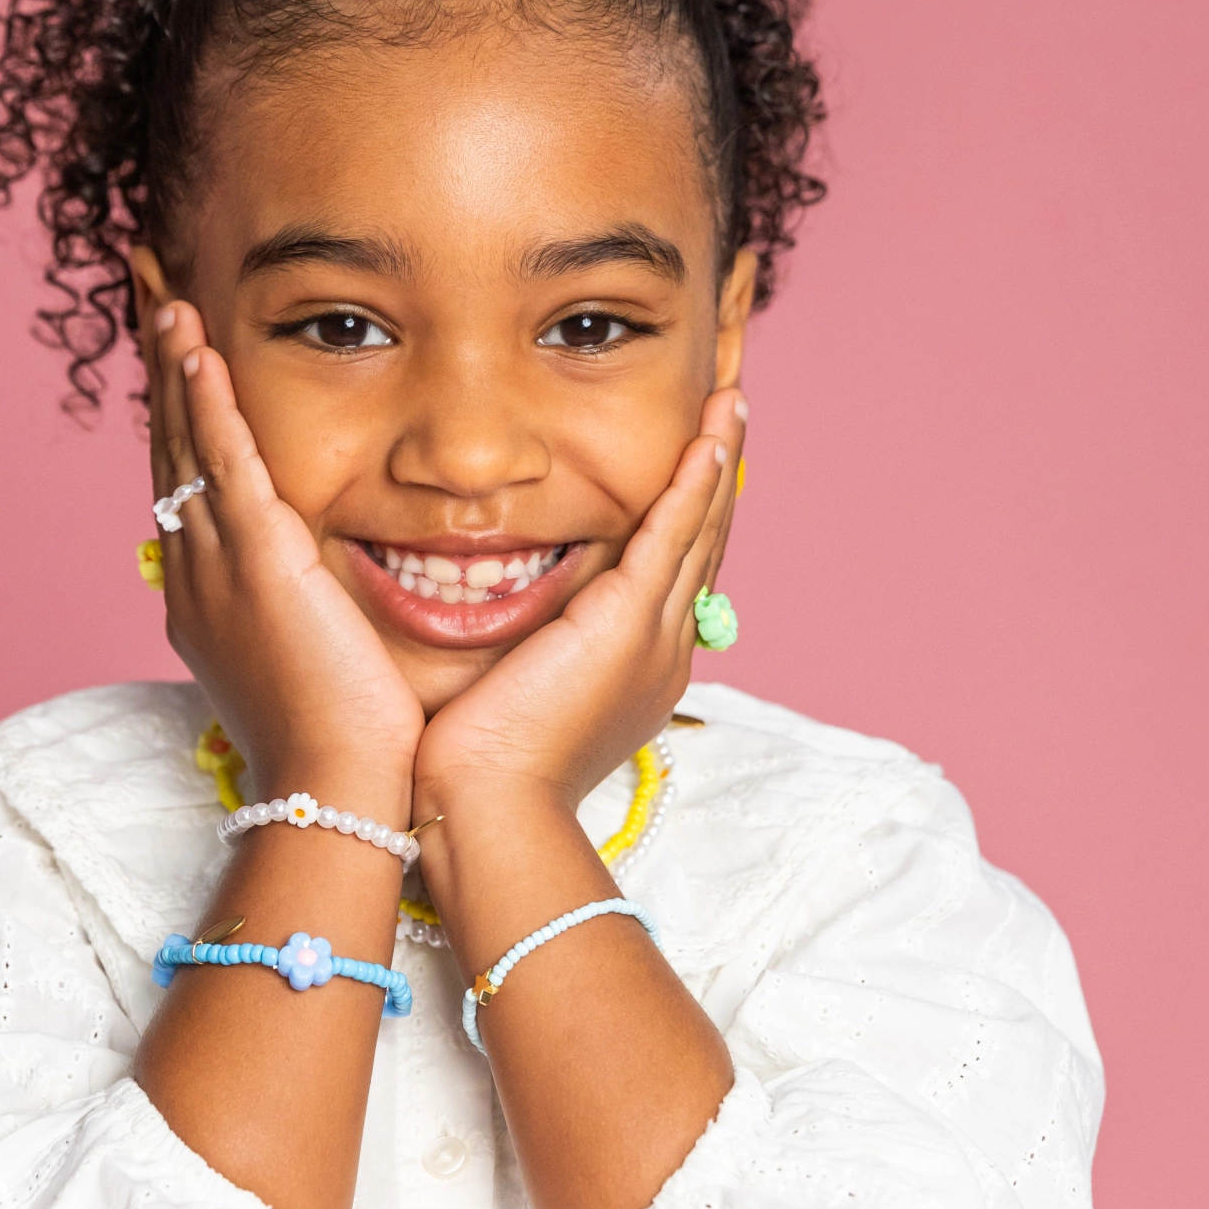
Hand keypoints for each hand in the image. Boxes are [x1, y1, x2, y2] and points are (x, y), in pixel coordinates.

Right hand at [146, 301, 423, 802]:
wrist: (339, 795)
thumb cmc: (346, 751)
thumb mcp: (314, 665)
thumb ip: (312, 616)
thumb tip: (326, 595)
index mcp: (212, 602)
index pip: (191, 488)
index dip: (183, 422)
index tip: (181, 362)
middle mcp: (198, 578)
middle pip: (171, 452)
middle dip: (163, 376)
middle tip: (152, 301)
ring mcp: (219, 570)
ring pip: (186, 446)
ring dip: (174, 368)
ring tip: (165, 298)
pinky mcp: (258, 566)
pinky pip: (223, 465)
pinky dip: (207, 404)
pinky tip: (198, 348)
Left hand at [412, 387, 745, 817]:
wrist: (486, 807)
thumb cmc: (477, 769)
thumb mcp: (509, 693)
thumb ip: (520, 648)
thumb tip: (503, 622)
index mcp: (635, 669)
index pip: (670, 572)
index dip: (685, 512)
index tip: (690, 461)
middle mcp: (660, 649)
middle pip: (701, 543)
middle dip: (715, 473)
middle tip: (728, 410)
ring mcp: (652, 636)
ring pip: (699, 529)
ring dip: (717, 459)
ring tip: (732, 400)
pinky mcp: (629, 624)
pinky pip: (673, 536)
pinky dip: (693, 483)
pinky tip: (707, 436)